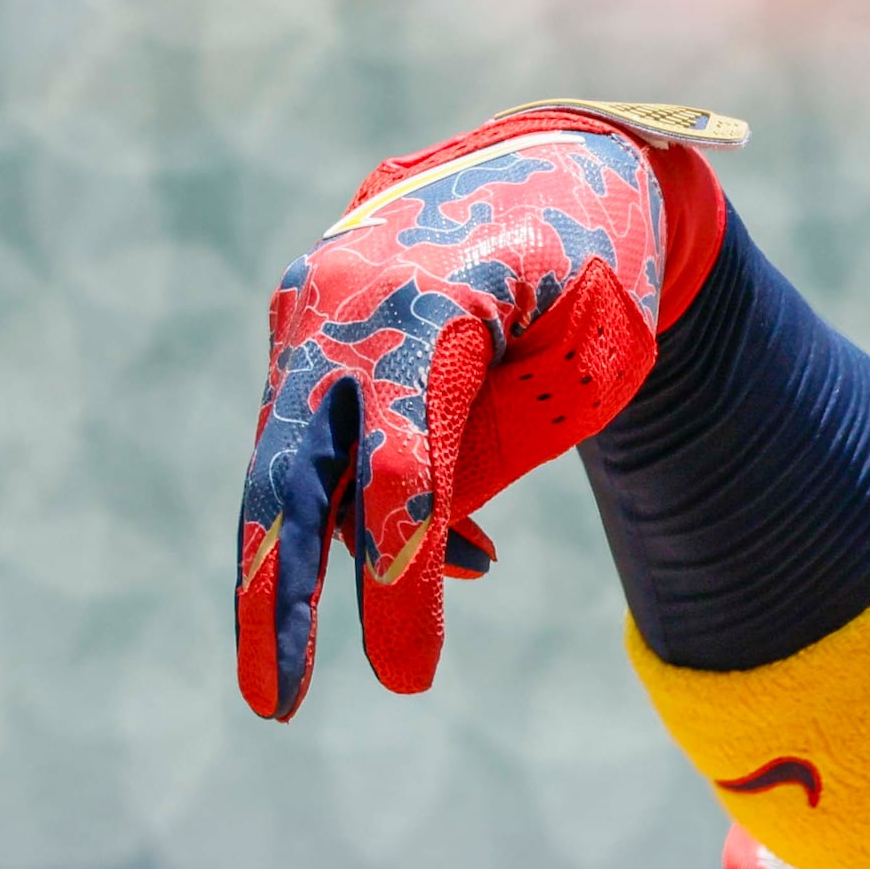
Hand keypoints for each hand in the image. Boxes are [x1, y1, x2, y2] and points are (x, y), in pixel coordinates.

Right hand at [234, 104, 727, 718]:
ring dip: (292, 569)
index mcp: (435, 303)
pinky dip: (346, 511)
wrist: (556, 165)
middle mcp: (348, 303)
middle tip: (275, 703)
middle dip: (275, 595)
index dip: (400, 580)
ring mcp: (312, 312)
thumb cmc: (594, 275)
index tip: (405, 676)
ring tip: (289, 674)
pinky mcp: (303, 334)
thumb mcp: (586, 367)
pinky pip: (309, 445)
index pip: (404, 471)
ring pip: (284, 466)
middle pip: (294, 475)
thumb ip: (496, 448)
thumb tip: (419, 555)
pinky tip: (444, 550)